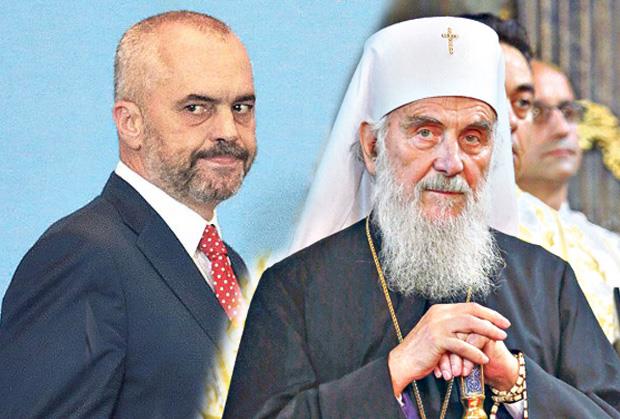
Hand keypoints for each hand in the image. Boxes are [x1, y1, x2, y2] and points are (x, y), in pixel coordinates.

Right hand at [387, 303, 510, 395]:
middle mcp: (439, 313)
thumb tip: (471, 326)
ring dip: (488, 331)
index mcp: (439, 310)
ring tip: (500, 338)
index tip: (501, 320)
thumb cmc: (420, 351)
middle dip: (492, 318)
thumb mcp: (436, 333)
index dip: (487, 312)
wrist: (402, 361)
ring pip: (470, 324)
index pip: (469, 306)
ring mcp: (438, 325)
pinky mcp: (437, 340)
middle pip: (472, 311)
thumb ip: (450, 327)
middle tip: (506, 326)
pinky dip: (475, 352)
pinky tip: (483, 358)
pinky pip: (462, 345)